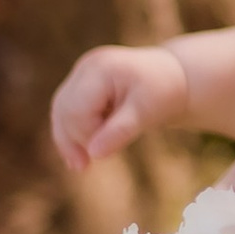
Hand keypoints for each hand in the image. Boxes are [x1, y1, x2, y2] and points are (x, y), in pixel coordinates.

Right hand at [52, 41, 190, 172]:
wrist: (174, 77)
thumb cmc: (164, 92)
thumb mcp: (147, 113)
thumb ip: (121, 131)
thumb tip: (94, 154)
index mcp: (101, 68)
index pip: (78, 109)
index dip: (86, 135)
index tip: (104, 153)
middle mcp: (86, 67)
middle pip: (64, 109)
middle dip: (74, 139)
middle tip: (85, 167)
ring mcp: (82, 73)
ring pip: (60, 110)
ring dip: (68, 139)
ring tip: (80, 166)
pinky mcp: (82, 84)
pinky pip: (67, 111)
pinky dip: (72, 133)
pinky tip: (80, 156)